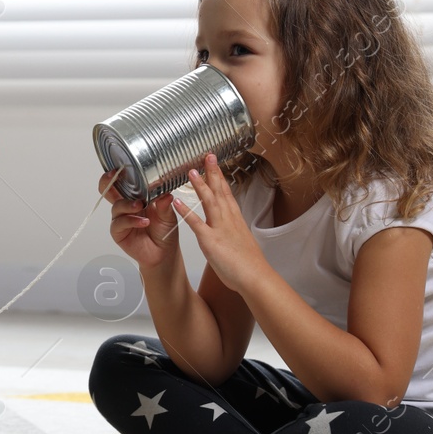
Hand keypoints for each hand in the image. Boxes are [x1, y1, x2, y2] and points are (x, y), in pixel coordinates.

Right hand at [99, 168, 182, 272]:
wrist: (164, 253)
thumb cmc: (164, 231)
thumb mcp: (168, 215)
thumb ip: (164, 205)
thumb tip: (166, 193)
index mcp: (136, 197)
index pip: (123, 182)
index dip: (119, 173)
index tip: (121, 165)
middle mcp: (125, 206)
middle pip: (108, 190)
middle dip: (108, 181)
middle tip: (114, 175)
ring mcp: (120, 219)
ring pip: (116, 206)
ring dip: (128, 204)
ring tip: (140, 206)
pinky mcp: (118, 232)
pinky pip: (120, 223)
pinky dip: (131, 221)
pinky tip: (143, 222)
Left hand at [171, 152, 267, 290]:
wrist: (255, 277)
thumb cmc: (250, 264)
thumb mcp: (242, 242)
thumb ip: (233, 233)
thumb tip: (231, 230)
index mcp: (235, 220)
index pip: (227, 193)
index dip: (220, 178)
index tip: (215, 165)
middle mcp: (228, 220)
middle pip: (219, 191)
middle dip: (212, 172)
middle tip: (207, 156)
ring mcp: (220, 229)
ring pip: (209, 201)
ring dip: (199, 185)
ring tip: (190, 171)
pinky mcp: (211, 241)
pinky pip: (196, 224)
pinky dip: (186, 212)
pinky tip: (177, 202)